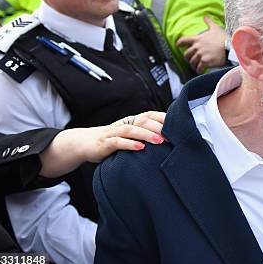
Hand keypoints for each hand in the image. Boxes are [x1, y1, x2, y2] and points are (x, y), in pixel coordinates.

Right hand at [39, 111, 165, 177]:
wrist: (84, 143)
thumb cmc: (112, 141)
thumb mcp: (129, 136)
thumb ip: (144, 135)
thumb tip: (168, 138)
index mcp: (131, 121)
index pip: (150, 115)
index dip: (163, 118)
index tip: (178, 124)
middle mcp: (124, 124)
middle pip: (143, 121)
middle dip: (158, 127)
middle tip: (173, 135)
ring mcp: (113, 133)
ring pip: (131, 130)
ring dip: (146, 134)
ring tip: (159, 140)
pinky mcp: (104, 144)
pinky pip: (117, 142)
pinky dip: (129, 144)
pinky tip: (140, 148)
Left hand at [177, 16, 227, 72]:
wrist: (230, 48)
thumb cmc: (223, 38)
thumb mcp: (215, 28)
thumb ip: (209, 22)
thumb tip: (205, 17)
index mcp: (198, 39)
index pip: (183, 40)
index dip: (179, 43)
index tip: (178, 46)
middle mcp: (197, 47)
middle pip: (186, 54)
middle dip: (188, 57)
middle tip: (191, 59)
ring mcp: (200, 55)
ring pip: (192, 62)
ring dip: (193, 64)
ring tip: (196, 65)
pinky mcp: (205, 62)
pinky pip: (198, 68)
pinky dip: (199, 70)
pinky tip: (201, 70)